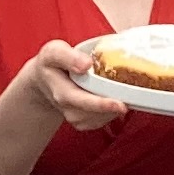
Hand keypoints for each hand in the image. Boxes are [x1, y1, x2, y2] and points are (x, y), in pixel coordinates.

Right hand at [10, 40, 126, 131]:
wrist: (44, 80)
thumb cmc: (52, 63)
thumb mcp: (54, 52)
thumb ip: (68, 56)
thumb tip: (86, 64)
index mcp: (61, 90)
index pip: (81, 100)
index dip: (101, 104)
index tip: (119, 105)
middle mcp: (67, 107)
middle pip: (93, 113)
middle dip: (112, 109)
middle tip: (129, 104)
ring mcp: (74, 116)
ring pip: (99, 118)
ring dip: (113, 110)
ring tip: (122, 95)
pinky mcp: (82, 121)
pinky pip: (101, 121)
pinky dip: (112, 112)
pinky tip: (115, 100)